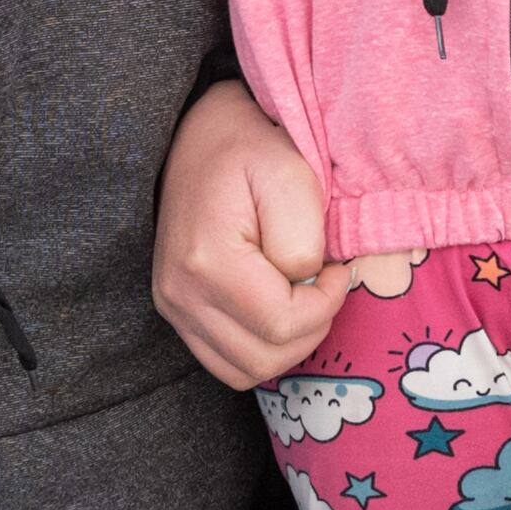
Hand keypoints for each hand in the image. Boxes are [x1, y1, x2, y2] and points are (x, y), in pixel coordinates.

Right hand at [154, 82, 352, 390]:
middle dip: (311, 329)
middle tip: (322, 286)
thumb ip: (302, 242)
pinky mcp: (175, 312)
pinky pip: (226, 363)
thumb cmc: (251, 151)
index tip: (338, 269)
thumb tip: (305, 288)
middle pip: (264, 358)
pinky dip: (261, 350)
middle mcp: (180, 294)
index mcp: (207, 262)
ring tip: (301, 299)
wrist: (200, 138)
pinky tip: (277, 310)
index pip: (281, 325)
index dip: (326, 305)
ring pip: (244, 370)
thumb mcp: (291, 177)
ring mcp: (173, 307)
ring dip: (287, 346)